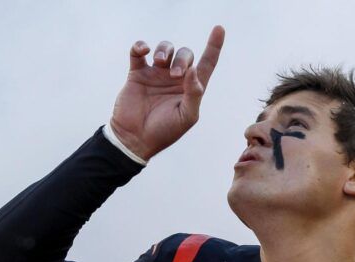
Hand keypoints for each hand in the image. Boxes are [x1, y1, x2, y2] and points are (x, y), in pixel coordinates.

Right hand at [110, 25, 224, 159]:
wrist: (135, 139)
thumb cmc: (165, 131)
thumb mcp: (186, 116)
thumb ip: (194, 94)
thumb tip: (194, 70)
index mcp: (191, 88)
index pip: (207, 63)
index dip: (214, 46)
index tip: (219, 29)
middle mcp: (175, 79)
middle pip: (186, 54)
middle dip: (183, 59)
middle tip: (175, 75)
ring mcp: (156, 75)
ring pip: (165, 49)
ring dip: (165, 50)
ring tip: (159, 63)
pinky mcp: (137, 74)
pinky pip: (138, 52)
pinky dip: (140, 46)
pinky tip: (143, 51)